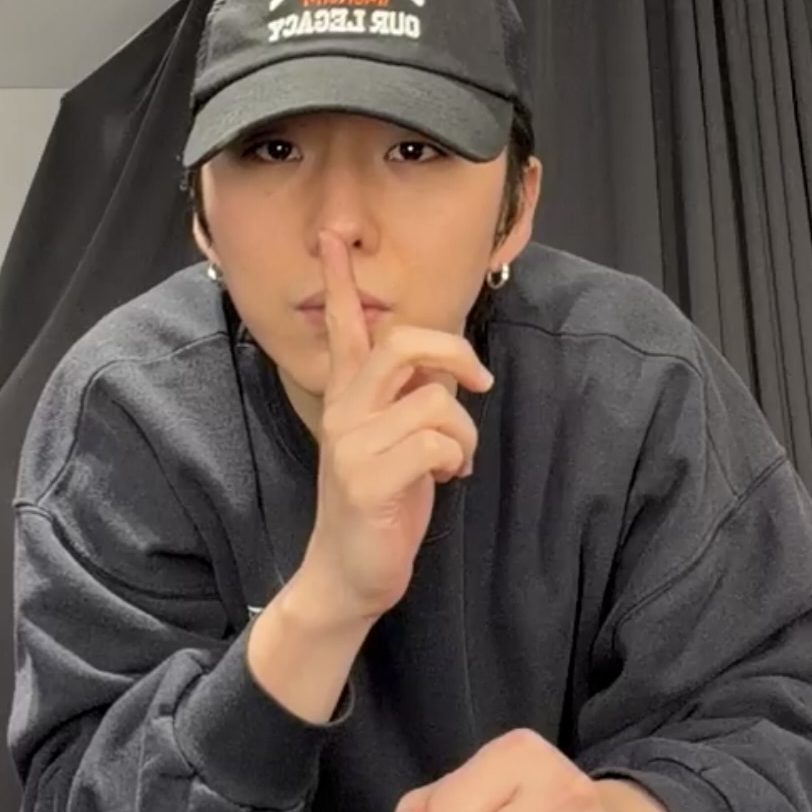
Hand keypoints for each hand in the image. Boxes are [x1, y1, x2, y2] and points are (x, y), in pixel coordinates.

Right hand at [300, 233, 493, 623]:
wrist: (349, 573)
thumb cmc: (381, 502)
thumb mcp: (394, 438)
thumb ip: (410, 395)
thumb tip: (448, 369)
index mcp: (347, 395)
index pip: (342, 326)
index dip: (340, 280)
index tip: (332, 238)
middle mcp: (343, 410)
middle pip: (403, 344)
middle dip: (455, 353)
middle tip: (479, 382)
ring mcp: (352, 444)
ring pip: (435, 400)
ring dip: (464, 433)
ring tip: (455, 460)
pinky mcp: (368, 478)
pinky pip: (438, 444)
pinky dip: (457, 461)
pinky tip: (445, 481)